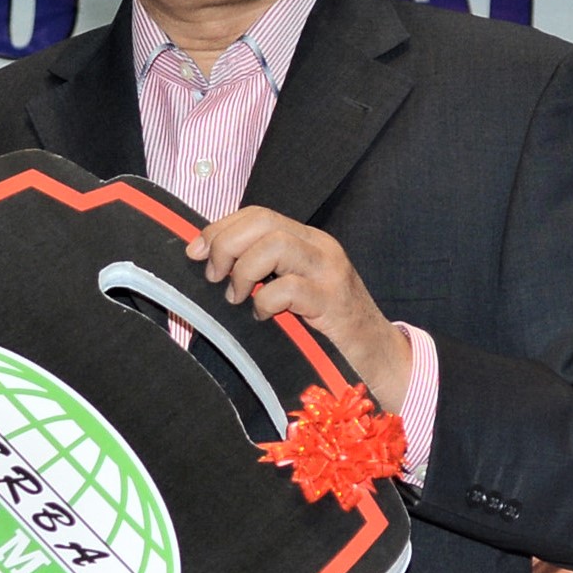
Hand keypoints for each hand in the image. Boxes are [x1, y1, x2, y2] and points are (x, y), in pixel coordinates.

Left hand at [189, 209, 409, 405]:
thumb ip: (261, 272)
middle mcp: (320, 248)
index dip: (220, 229)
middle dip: (226, 245)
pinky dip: (265, 302)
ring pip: (276, 245)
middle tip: (214, 277)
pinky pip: (289, 288)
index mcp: (307, 240)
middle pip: (263, 221)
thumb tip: (207, 264)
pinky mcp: (334, 303)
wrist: (377, 358)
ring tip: (238, 297)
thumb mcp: (291, 292)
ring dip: (244, 271)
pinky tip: (263, 317)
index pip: (258, 214)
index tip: (195, 253)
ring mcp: (330, 273)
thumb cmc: (325, 329)